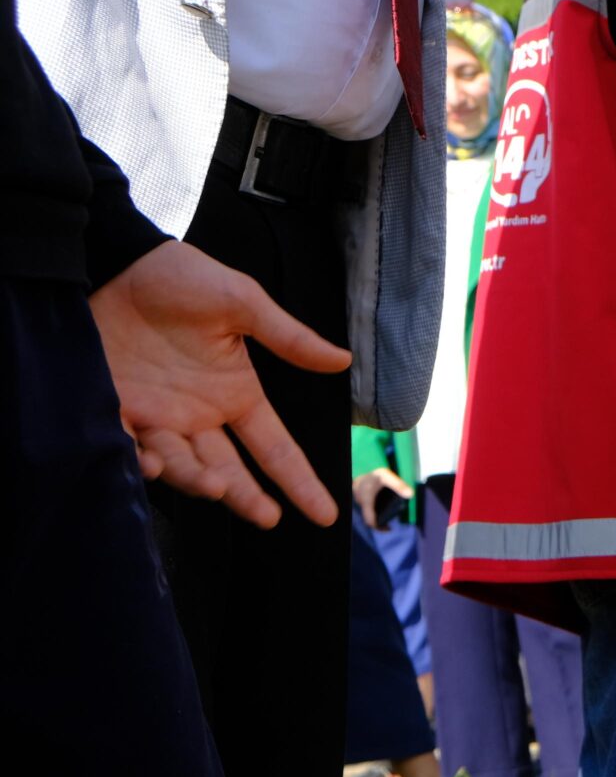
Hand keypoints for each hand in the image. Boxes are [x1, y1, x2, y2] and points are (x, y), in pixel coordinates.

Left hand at [89, 240, 349, 528]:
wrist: (112, 260)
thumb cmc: (179, 278)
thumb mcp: (241, 302)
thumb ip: (288, 337)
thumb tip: (342, 360)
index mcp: (237, 395)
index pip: (276, 449)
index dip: (300, 483)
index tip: (325, 516)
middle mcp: (200, 416)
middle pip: (231, 471)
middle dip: (247, 498)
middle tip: (265, 516)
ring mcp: (158, 417)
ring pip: (184, 466)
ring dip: (199, 481)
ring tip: (212, 484)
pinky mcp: (116, 410)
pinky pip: (129, 449)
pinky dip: (141, 462)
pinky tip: (153, 463)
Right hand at [353, 465, 412, 526]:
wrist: (360, 463)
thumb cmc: (372, 471)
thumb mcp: (386, 476)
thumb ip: (398, 485)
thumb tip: (411, 494)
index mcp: (366, 501)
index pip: (370, 521)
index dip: (378, 527)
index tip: (389, 529)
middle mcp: (361, 502)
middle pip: (369, 518)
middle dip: (379, 522)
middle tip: (390, 523)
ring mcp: (359, 499)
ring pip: (368, 512)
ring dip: (377, 516)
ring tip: (388, 516)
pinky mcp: (361, 496)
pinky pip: (367, 506)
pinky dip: (375, 509)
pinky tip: (383, 506)